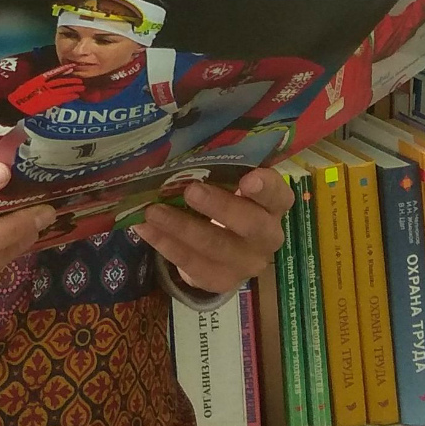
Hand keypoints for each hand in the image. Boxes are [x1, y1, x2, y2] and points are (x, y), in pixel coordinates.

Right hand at [6, 66, 86, 116]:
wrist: (14, 106)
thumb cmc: (18, 94)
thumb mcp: (27, 82)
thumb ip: (38, 79)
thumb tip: (48, 76)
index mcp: (38, 79)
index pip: (53, 72)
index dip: (63, 69)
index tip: (72, 66)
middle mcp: (43, 86)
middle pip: (61, 82)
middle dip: (72, 81)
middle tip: (81, 80)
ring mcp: (46, 95)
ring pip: (63, 91)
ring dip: (73, 89)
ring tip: (82, 88)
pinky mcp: (47, 103)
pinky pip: (60, 99)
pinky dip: (68, 97)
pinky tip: (75, 96)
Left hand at [132, 170, 291, 295]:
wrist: (222, 249)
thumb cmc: (224, 200)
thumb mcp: (228, 183)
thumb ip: (219, 169)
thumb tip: (183, 145)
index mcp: (273, 205)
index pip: (278, 195)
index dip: (266, 188)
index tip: (248, 179)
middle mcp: (267, 236)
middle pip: (250, 224)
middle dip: (219, 207)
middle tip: (190, 191)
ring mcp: (246, 262)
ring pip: (215, 246)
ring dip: (181, 227)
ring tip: (152, 211)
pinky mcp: (222, 280)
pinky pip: (193, 265)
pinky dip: (166, 245)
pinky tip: (145, 229)